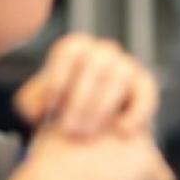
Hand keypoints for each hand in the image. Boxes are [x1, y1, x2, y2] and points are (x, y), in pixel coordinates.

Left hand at [15, 34, 157, 136]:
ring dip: (102, 106)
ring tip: (87, 132)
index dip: (59, 77)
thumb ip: (32, 101)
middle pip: (96, 64)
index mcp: (76, 47)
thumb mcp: (39, 102)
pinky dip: (137, 111)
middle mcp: (103, 51)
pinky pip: (146, 91)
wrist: (88, 120)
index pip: (70, 50)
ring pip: (120, 76)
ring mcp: (126, 65)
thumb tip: (38, 108)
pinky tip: (121, 131)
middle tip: (69, 129)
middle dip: (81, 99)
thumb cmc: (61, 106)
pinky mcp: (145, 84)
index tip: (51, 106)